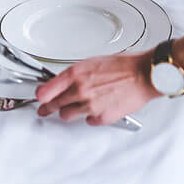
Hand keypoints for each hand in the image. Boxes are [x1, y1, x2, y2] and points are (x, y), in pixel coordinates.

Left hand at [35, 52, 159, 124]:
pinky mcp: (101, 117)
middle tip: (45, 110)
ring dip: (69, 112)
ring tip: (74, 108)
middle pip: (54, 105)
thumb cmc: (124, 66)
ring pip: (67, 116)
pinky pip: (88, 121)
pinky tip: (95, 109)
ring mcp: (90, 105)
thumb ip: (77, 74)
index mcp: (77, 73)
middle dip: (48, 107)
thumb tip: (67, 81)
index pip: (47, 90)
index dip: (40, 96)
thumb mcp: (94, 62)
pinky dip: (90, 116)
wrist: (143, 75)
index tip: (39, 98)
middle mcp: (80, 90)